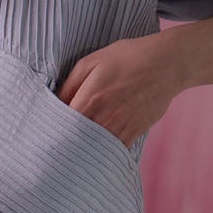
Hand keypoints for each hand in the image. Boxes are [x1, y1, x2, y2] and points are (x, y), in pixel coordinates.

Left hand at [56, 32, 184, 147]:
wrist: (168, 64)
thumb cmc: (128, 58)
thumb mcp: (92, 61)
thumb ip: (69, 84)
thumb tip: (54, 103)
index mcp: (88, 100)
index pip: (60, 125)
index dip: (50, 130)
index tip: (44, 132)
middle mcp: (102, 119)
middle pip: (73, 142)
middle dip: (62, 144)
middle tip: (51, 148)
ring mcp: (119, 130)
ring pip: (91, 151)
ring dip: (80, 152)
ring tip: (70, 153)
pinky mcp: (132, 135)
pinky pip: (111, 152)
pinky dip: (100, 154)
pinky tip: (93, 153)